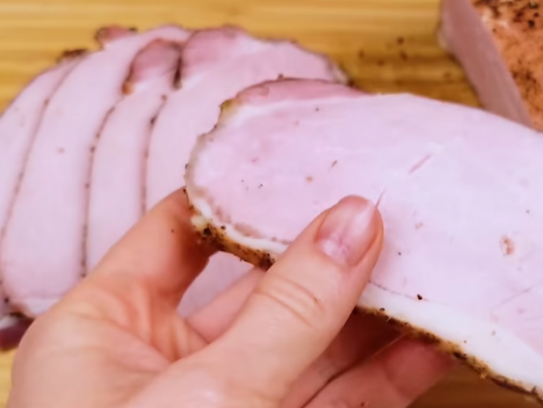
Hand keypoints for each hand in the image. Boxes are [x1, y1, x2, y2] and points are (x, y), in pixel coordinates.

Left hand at [6, 190, 452, 407]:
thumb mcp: (208, 397)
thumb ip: (290, 310)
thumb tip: (356, 219)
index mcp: (106, 330)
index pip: (184, 229)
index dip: (251, 191)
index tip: (322, 159)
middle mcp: (168, 366)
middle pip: (265, 287)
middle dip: (337, 256)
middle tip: (403, 216)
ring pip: (315, 346)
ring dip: (377, 316)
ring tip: (436, 272)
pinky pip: (339, 401)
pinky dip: (387, 376)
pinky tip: (433, 344)